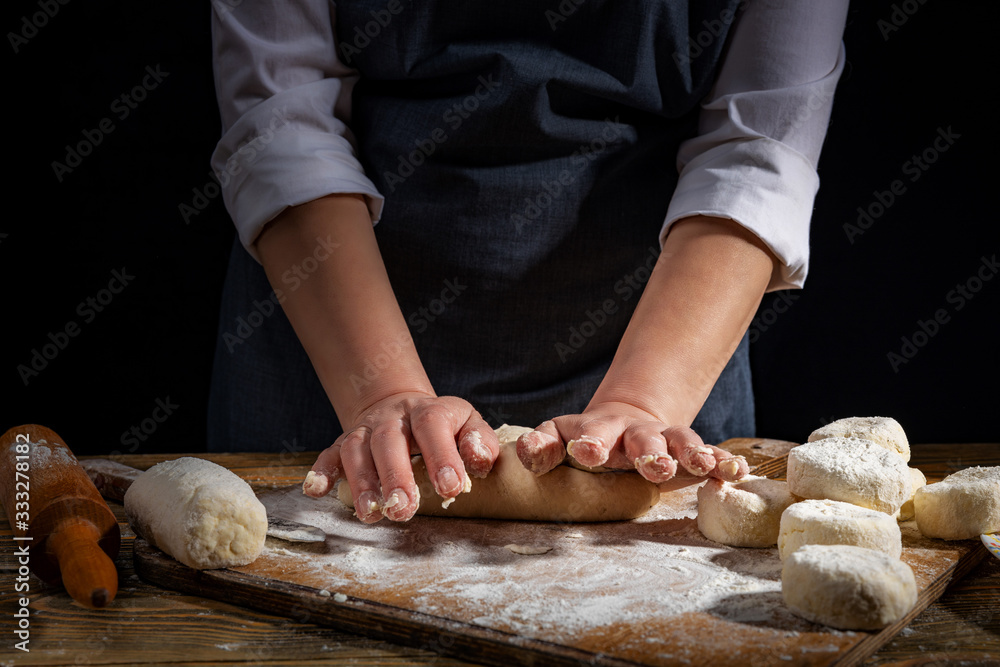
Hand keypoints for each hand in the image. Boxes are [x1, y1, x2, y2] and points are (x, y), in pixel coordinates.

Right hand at [301, 392, 499, 522]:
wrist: (401, 407)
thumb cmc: (443, 426)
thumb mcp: (467, 425)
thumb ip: (480, 442)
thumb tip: (479, 461)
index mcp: (429, 411)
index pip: (433, 425)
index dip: (441, 455)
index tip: (450, 488)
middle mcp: (394, 418)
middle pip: (389, 441)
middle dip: (395, 476)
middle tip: (403, 510)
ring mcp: (366, 429)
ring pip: (357, 450)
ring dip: (361, 482)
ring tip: (371, 513)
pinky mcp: (345, 442)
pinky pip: (330, 454)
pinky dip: (322, 471)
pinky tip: (316, 491)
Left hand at [515, 401, 748, 482]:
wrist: (625, 421)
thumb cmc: (585, 440)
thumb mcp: (558, 439)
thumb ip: (540, 447)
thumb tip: (525, 453)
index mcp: (595, 431)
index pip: (589, 433)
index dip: (588, 442)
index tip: (586, 451)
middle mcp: (631, 432)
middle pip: (640, 437)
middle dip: (647, 450)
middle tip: (653, 465)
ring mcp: (662, 439)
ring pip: (678, 440)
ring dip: (688, 452)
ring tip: (699, 464)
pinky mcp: (687, 450)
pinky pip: (708, 453)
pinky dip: (721, 460)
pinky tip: (735, 470)